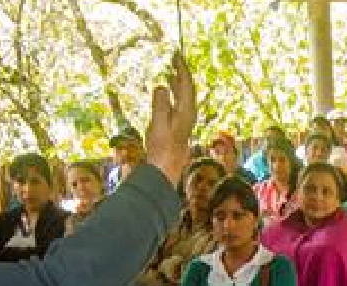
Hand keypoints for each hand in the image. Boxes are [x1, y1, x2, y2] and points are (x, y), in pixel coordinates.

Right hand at [143, 54, 198, 183]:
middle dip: (181, 73)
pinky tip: (167, 93)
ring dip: (178, 83)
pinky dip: (174, 94)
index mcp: (186, 111)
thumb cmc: (161, 147)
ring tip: (171, 73)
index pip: (186, 84)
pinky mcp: (179, 126)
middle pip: (187, 88)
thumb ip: (160, 104)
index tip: (177, 56)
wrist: (166, 167)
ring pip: (184, 96)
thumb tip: (160, 86)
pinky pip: (179, 103)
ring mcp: (185, 120)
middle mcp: (188, 114)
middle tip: (174, 59)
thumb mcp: (158, 124)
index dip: (182, 69)